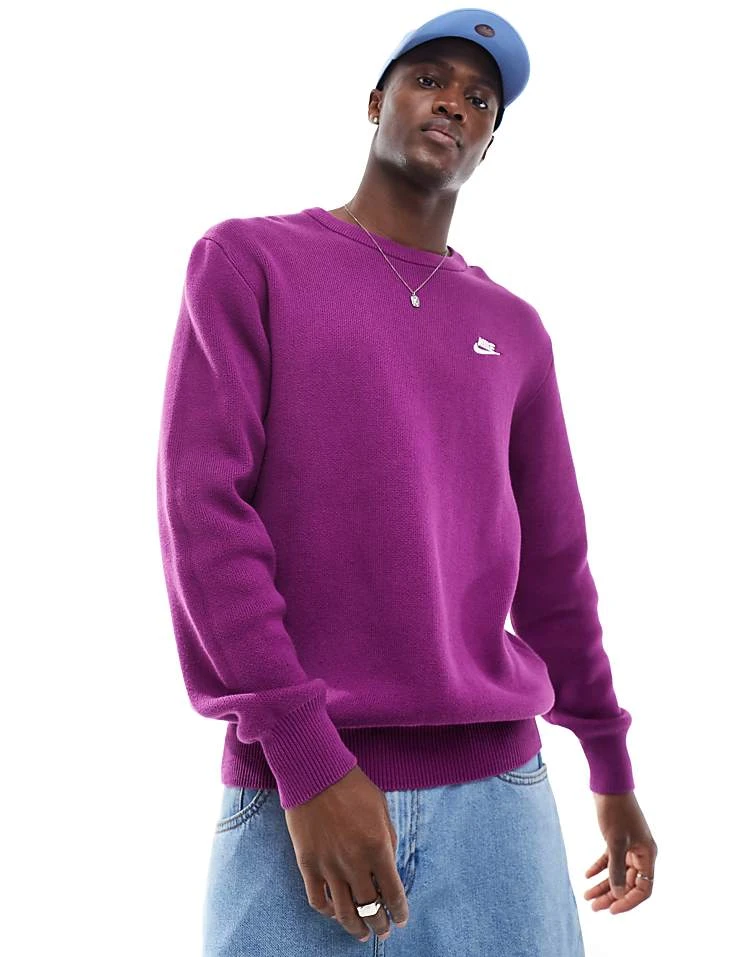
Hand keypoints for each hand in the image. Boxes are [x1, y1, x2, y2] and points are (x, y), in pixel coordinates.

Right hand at [284, 765, 408, 942]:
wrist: (314, 773)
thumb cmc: (352, 786)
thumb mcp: (381, 809)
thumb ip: (388, 840)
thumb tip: (388, 868)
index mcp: (378, 846)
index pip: (393, 892)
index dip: (399, 910)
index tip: (401, 918)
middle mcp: (354, 862)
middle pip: (370, 907)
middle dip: (380, 923)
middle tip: (384, 931)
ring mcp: (329, 865)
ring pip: (344, 912)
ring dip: (356, 927)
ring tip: (361, 934)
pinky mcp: (308, 864)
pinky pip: (318, 899)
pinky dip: (328, 912)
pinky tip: (335, 913)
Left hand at [584, 791, 657, 913]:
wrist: (608, 783)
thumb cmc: (615, 810)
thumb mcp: (614, 841)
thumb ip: (616, 869)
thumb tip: (617, 894)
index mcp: (647, 855)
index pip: (644, 889)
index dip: (629, 901)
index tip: (611, 909)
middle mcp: (641, 852)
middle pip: (628, 883)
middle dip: (611, 895)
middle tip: (593, 907)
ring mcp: (630, 845)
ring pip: (617, 872)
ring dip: (603, 884)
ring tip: (587, 896)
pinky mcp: (617, 838)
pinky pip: (610, 859)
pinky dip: (599, 868)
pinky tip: (586, 875)